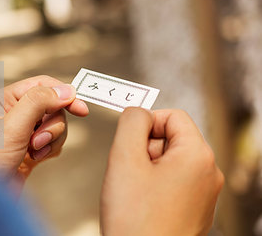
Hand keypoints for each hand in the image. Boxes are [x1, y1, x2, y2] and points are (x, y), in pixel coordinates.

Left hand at [0, 75, 88, 189]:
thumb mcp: (12, 126)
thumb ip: (38, 102)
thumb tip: (66, 89)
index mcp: (3, 99)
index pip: (40, 84)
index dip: (62, 93)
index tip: (81, 109)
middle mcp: (13, 112)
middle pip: (51, 106)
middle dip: (51, 124)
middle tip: (38, 141)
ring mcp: (22, 132)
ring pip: (54, 125)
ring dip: (51, 138)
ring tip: (34, 153)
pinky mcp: (29, 150)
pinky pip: (52, 142)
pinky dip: (50, 149)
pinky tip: (35, 160)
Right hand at [101, 108, 223, 235]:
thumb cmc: (135, 220)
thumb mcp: (125, 158)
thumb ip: (131, 122)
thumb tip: (137, 111)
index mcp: (197, 156)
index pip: (172, 115)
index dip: (145, 123)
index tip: (127, 142)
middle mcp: (208, 173)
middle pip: (170, 138)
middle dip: (143, 148)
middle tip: (128, 172)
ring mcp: (203, 194)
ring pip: (168, 160)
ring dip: (145, 167)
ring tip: (132, 191)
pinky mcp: (194, 209)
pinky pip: (171, 182)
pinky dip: (151, 185)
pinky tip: (140, 204)